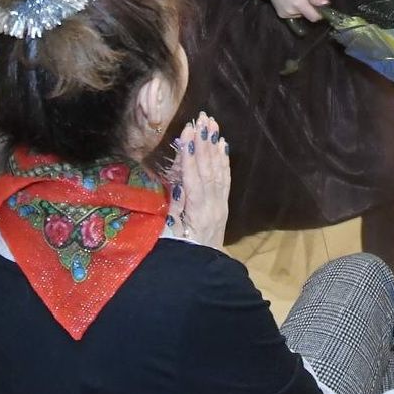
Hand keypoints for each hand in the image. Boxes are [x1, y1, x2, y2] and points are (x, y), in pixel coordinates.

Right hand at [168, 113, 229, 249]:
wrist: (200, 274)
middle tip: (202, 119)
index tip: (188, 131)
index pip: (194, 180)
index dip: (191, 155)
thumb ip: (172, 211)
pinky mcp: (223, 206)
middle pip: (209, 171)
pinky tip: (222, 145)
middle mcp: (213, 208)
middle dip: (205, 143)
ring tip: (213, 124)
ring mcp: (220, 207)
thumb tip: (175, 183)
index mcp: (197, 215)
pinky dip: (224, 160)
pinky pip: (225, 180)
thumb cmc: (177, 256)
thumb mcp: (167, 237)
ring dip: (214, 146)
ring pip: (219, 172)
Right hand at [267, 0, 327, 21]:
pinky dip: (294, 8)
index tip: (320, 5)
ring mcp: (285, 14)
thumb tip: (325, 4)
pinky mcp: (280, 14)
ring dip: (302, 7)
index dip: (320, 12)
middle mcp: (291, 12)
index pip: (314, 17)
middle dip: (310, 8)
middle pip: (308, 16)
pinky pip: (293, 14)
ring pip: (300, 15)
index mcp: (299, 4)